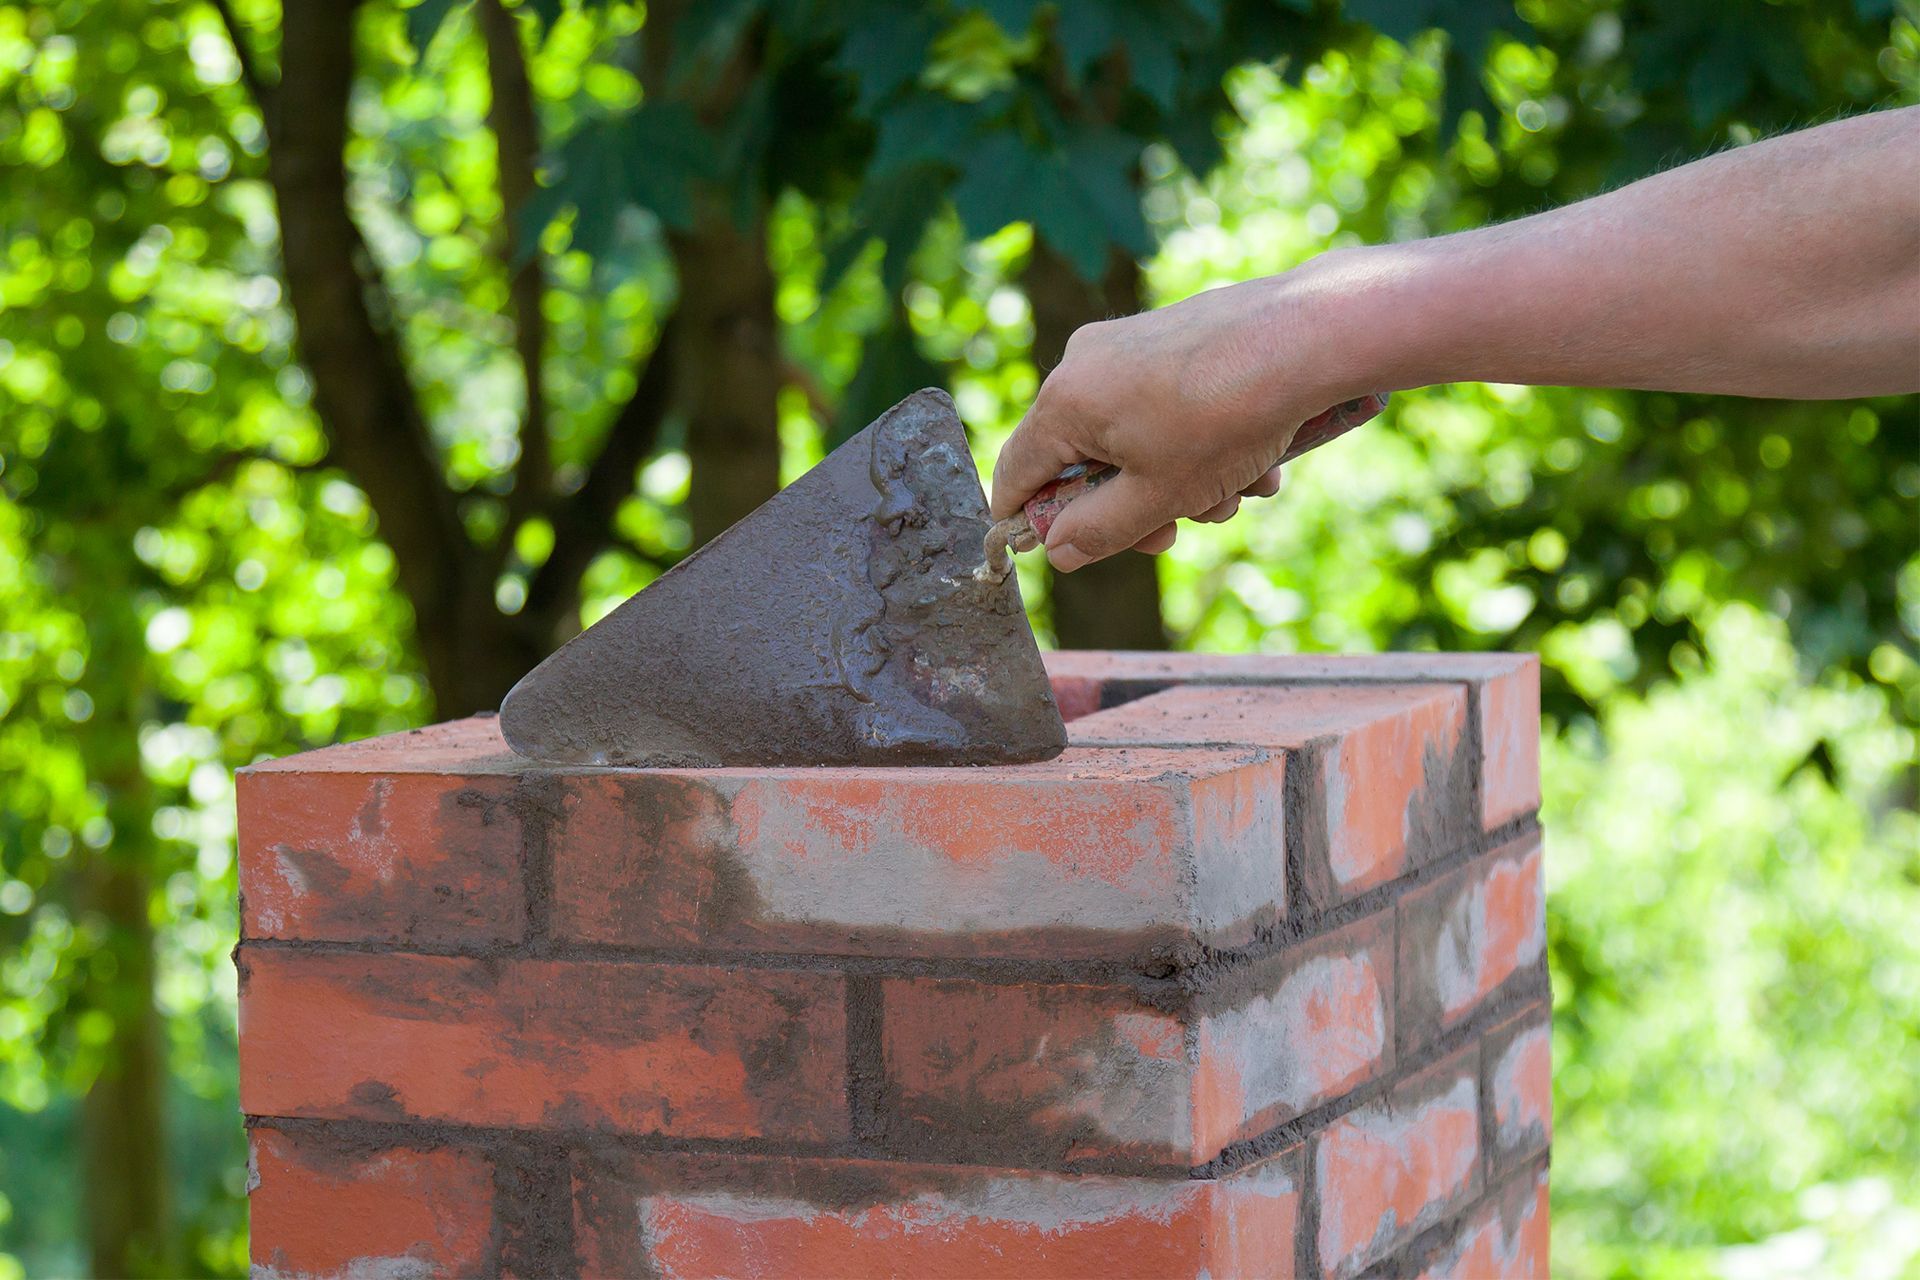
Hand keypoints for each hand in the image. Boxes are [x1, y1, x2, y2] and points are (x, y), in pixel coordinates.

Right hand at [990, 265, 1358, 571]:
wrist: (1305, 338)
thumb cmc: (1223, 419)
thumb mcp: (1156, 497)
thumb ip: (1096, 531)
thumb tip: (1058, 550)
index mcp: (1065, 402)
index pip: (1017, 472)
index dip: (1026, 520)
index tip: (1055, 549)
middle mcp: (1087, 363)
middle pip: (1085, 461)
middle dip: (1134, 507)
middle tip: (1176, 532)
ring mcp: (1131, 344)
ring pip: (1136, 439)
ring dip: (1182, 482)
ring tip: (1237, 491)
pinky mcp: (1174, 337)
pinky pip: (1169, 408)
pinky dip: (1203, 443)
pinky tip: (1256, 459)